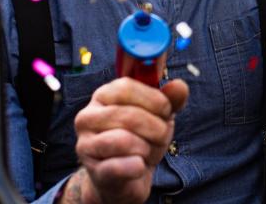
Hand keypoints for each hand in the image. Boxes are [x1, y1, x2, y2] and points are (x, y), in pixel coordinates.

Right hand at [69, 77, 188, 203]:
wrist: (126, 179)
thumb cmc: (141, 139)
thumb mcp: (158, 116)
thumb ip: (170, 100)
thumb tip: (179, 86)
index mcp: (103, 96)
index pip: (125, 88)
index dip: (153, 99)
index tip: (166, 111)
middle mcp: (87, 117)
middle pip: (128, 115)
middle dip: (156, 128)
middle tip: (162, 137)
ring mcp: (86, 145)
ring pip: (123, 141)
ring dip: (146, 148)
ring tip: (147, 152)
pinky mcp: (93, 171)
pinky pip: (117, 167)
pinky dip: (136, 167)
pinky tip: (139, 166)